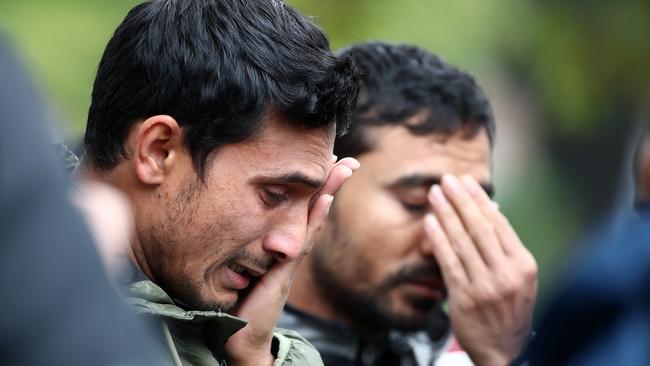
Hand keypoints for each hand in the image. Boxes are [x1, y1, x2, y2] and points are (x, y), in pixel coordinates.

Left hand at [224, 156, 359, 365]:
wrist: (240, 338)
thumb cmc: (237, 304)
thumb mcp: (239, 268)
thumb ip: (245, 250)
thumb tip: (236, 226)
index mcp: (281, 248)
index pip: (301, 213)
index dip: (314, 190)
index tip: (327, 165)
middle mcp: (290, 251)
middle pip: (314, 212)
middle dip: (330, 185)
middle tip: (348, 161)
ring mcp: (290, 260)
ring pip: (313, 221)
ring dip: (329, 194)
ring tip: (343, 170)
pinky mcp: (284, 271)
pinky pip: (301, 240)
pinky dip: (314, 220)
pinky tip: (324, 200)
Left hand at [423, 175, 536, 365]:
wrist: (505, 350)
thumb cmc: (508, 308)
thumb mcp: (519, 278)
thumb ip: (504, 248)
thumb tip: (491, 212)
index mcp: (524, 265)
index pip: (499, 224)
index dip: (479, 201)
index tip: (466, 182)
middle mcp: (508, 274)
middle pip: (480, 228)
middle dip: (461, 200)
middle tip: (447, 180)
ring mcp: (486, 286)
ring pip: (463, 242)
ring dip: (446, 214)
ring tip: (435, 195)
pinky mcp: (465, 298)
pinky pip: (449, 262)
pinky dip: (438, 240)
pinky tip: (430, 223)